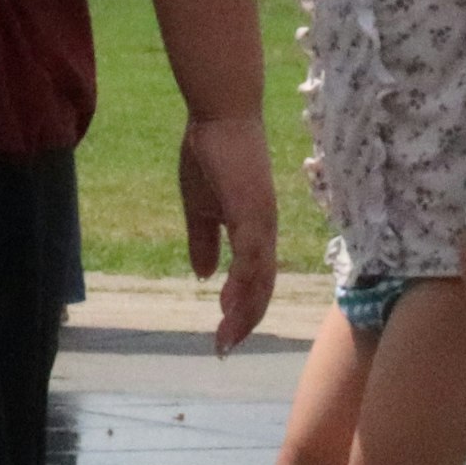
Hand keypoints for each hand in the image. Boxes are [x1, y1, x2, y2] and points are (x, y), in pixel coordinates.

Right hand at [178, 112, 278, 353]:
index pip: (255, 280)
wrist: (218, 115)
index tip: (224, 335)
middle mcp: (265, 231)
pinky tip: (228, 305)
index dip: (242, 309)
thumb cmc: (210, 154)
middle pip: (262, 289)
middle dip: (244, 322)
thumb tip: (204, 276)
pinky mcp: (253, 212)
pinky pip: (251, 257)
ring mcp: (262, 223)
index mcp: (255, 231)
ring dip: (243, 313)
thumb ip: (203, 242)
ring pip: (260, 280)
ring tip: (226, 338)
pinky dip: (243, 285)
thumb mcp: (200, 207)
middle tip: (225, 349)